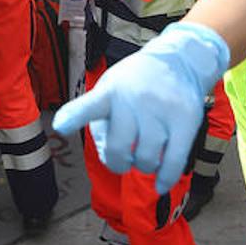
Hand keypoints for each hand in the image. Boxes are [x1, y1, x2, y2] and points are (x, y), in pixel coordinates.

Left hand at [53, 22, 230, 193]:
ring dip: (143, 166)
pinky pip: (173, 162)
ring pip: (146, 159)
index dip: (74, 116)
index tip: (60, 125)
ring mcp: (162, 108)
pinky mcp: (185, 119)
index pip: (90, 105)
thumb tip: (110, 157)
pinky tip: (160, 184)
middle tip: (122, 159)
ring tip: (144, 155)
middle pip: (119, 149)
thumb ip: (100, 123)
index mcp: (110, 91)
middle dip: (118, 163)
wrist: (179, 60)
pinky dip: (165, 179)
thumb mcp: (110, 89)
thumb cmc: (136, 83)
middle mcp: (135, 98)